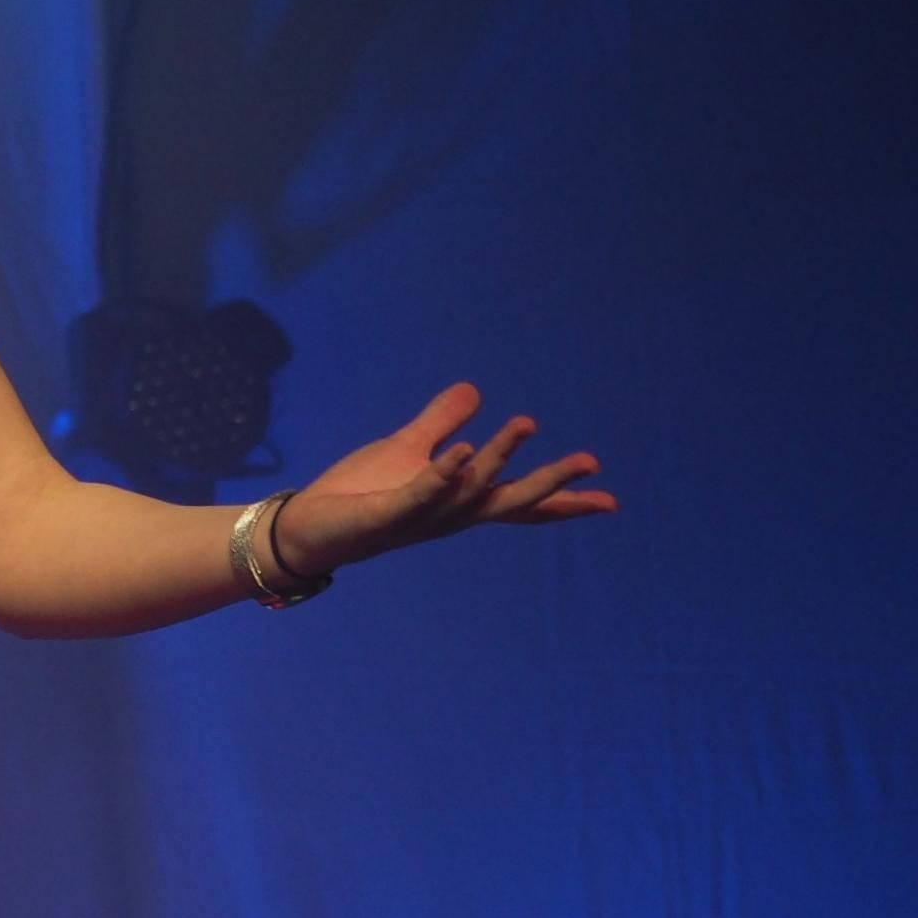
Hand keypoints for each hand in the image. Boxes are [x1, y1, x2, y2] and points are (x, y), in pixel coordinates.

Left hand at [273, 382, 615, 576]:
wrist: (307, 526)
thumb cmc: (359, 492)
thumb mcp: (407, 449)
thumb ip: (441, 423)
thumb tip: (476, 391)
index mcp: (459, 501)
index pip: (519, 502)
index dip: (563, 500)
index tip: (610, 499)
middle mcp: (448, 514)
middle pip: (510, 501)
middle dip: (550, 482)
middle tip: (590, 461)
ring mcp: (420, 516)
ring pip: (470, 489)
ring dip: (498, 457)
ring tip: (525, 423)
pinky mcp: (387, 514)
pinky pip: (421, 493)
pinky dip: (443, 474)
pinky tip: (462, 451)